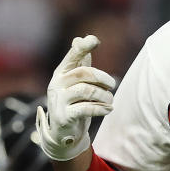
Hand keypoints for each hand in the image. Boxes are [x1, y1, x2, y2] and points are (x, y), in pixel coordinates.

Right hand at [35, 35, 115, 160]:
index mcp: (61, 72)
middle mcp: (57, 84)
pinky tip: (108, 110)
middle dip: (102, 78)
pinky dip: (100, 109)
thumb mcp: (75, 82)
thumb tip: (80, 38)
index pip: (72, 56)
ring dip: (104, 95)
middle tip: (112, 86)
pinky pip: (85, 109)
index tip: (94, 40)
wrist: (62, 132)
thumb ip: (79, 62)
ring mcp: (58, 101)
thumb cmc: (73, 102)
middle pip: (83, 73)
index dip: (83, 47)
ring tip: (110, 100)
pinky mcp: (63, 116)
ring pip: (86, 91)